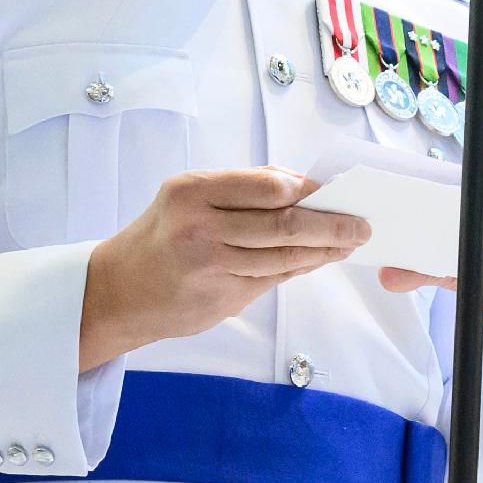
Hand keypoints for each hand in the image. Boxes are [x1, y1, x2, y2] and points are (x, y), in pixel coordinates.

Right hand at [79, 168, 367, 371]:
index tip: (336, 192)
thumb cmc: (163, 233)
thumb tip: (303, 184)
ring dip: (324, 250)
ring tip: (349, 243)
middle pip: (283, 226)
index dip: (307, 191)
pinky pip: (274, 279)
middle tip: (362, 224)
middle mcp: (200, 229)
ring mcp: (211, 268)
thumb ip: (241, 188)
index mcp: (191, 192)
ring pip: (283, 257)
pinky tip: (320, 259)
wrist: (120, 291)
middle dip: (331, 226)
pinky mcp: (221, 299)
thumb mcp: (188, 196)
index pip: (266, 187)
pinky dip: (302, 267)